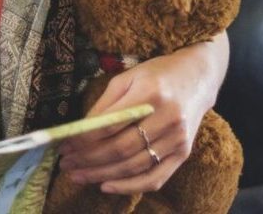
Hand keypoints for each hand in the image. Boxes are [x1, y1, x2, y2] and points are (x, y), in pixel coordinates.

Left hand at [58, 37, 228, 195]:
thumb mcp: (128, 78)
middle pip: (121, 148)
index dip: (84, 138)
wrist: (197, 78)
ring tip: (78, 175)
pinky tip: (106, 186)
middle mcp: (167, 118)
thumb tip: (80, 131)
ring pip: (134, 166)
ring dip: (102, 174)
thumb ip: (105, 104)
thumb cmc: (157, 75)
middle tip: (66, 164)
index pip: (111, 124)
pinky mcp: (183, 154)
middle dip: (89, 160)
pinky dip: (130, 187)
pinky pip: (155, 178)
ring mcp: (178, 139)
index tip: (64, 145)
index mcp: (150, 93)